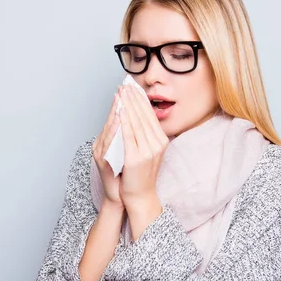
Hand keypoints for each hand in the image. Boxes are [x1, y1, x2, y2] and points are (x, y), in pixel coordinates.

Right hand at [92, 91, 122, 210]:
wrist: (125, 197)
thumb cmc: (128, 175)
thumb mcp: (130, 152)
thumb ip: (130, 137)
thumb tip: (138, 120)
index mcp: (106, 142)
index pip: (115, 118)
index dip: (122, 103)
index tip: (128, 88)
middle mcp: (99, 145)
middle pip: (111, 120)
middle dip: (119, 103)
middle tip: (124, 87)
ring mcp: (99, 153)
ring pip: (109, 128)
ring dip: (116, 112)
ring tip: (122, 98)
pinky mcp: (102, 161)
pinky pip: (109, 142)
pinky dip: (114, 129)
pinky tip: (119, 119)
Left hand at [118, 85, 168, 210]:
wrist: (140, 196)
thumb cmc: (141, 174)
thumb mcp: (149, 151)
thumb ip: (146, 135)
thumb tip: (139, 115)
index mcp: (161, 140)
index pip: (150, 115)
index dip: (140, 99)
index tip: (132, 87)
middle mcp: (157, 143)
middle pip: (143, 115)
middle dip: (133, 98)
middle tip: (125, 84)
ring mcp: (148, 150)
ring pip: (136, 122)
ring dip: (127, 105)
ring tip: (121, 93)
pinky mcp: (136, 157)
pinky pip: (129, 135)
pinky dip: (124, 121)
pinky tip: (119, 111)